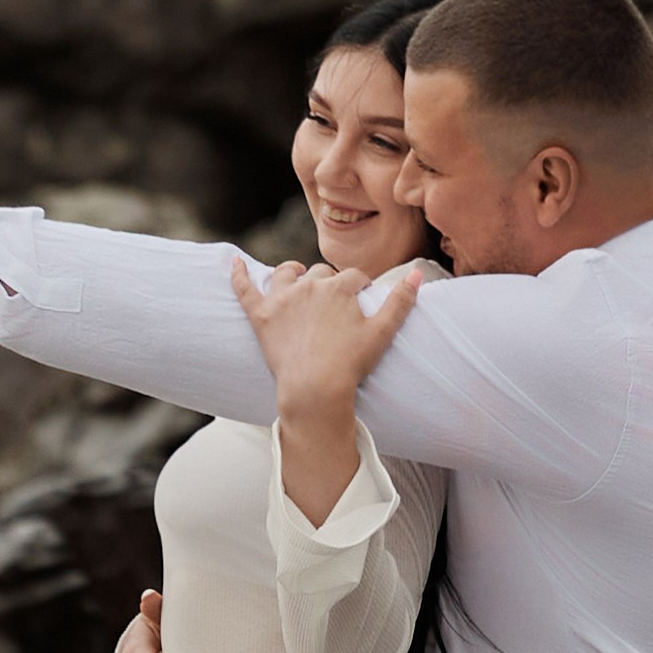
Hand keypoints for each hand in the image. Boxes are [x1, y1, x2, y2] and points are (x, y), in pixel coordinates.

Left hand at [226, 255, 420, 415]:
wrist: (315, 389)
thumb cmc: (351, 364)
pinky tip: (234, 263)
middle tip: (332, 303)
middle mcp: (308, 286)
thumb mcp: (382, 332)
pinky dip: (238, 274)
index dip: (360, 287)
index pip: (353, 277)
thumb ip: (400, 301)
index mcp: (338, 287)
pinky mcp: (260, 316)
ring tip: (297, 275)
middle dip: (329, 283)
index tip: (362, 298)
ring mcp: (282, 299)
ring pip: (286, 273)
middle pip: (321, 274)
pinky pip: (244, 288)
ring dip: (292, 272)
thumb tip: (419, 273)